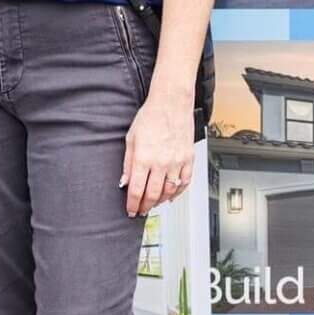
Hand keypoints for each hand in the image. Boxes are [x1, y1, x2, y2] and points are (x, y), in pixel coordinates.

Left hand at [121, 91, 192, 217]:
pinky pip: (185, 183)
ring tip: (153, 204)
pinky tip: (171, 195)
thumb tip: (124, 181)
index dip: (132, 204)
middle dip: (145, 206)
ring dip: (160, 201)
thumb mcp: (131, 138)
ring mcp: (177, 163)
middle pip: (153, 195)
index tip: (130, 210)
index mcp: (144, 158)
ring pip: (170, 192)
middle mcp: (161, 163)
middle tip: (141, 211)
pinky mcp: (189, 160)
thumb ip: (128, 162)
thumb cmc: (150, 116)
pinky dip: (178, 193)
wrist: (171, 103)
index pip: (137, 190)